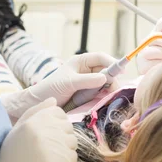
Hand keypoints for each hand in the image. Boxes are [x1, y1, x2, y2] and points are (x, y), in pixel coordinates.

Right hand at [0, 98, 76, 161]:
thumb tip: (54, 100)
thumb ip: (36, 111)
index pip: (58, 112)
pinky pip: (73, 156)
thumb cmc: (10, 156)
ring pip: (73, 141)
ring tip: (49, 157)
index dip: (55, 122)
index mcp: (35, 119)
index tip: (47, 133)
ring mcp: (56, 144)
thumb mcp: (17, 129)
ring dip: (65, 149)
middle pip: (68, 126)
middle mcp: (47, 128)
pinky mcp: (63, 159)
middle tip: (47, 148)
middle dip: (61, 136)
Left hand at [2, 52, 116, 118]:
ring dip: (109, 88)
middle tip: (115, 89)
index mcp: (81, 61)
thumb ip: (87, 80)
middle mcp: (86, 70)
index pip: (101, 58)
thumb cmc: (51, 88)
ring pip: (105, 82)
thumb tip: (105, 78)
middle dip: (112, 78)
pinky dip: (105, 95)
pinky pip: (101, 92)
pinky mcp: (88, 93)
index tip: (121, 71)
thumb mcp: (69, 82)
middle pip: (106, 70)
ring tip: (111, 95)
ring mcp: (88, 82)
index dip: (112, 62)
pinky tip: (107, 99)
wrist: (40, 103)